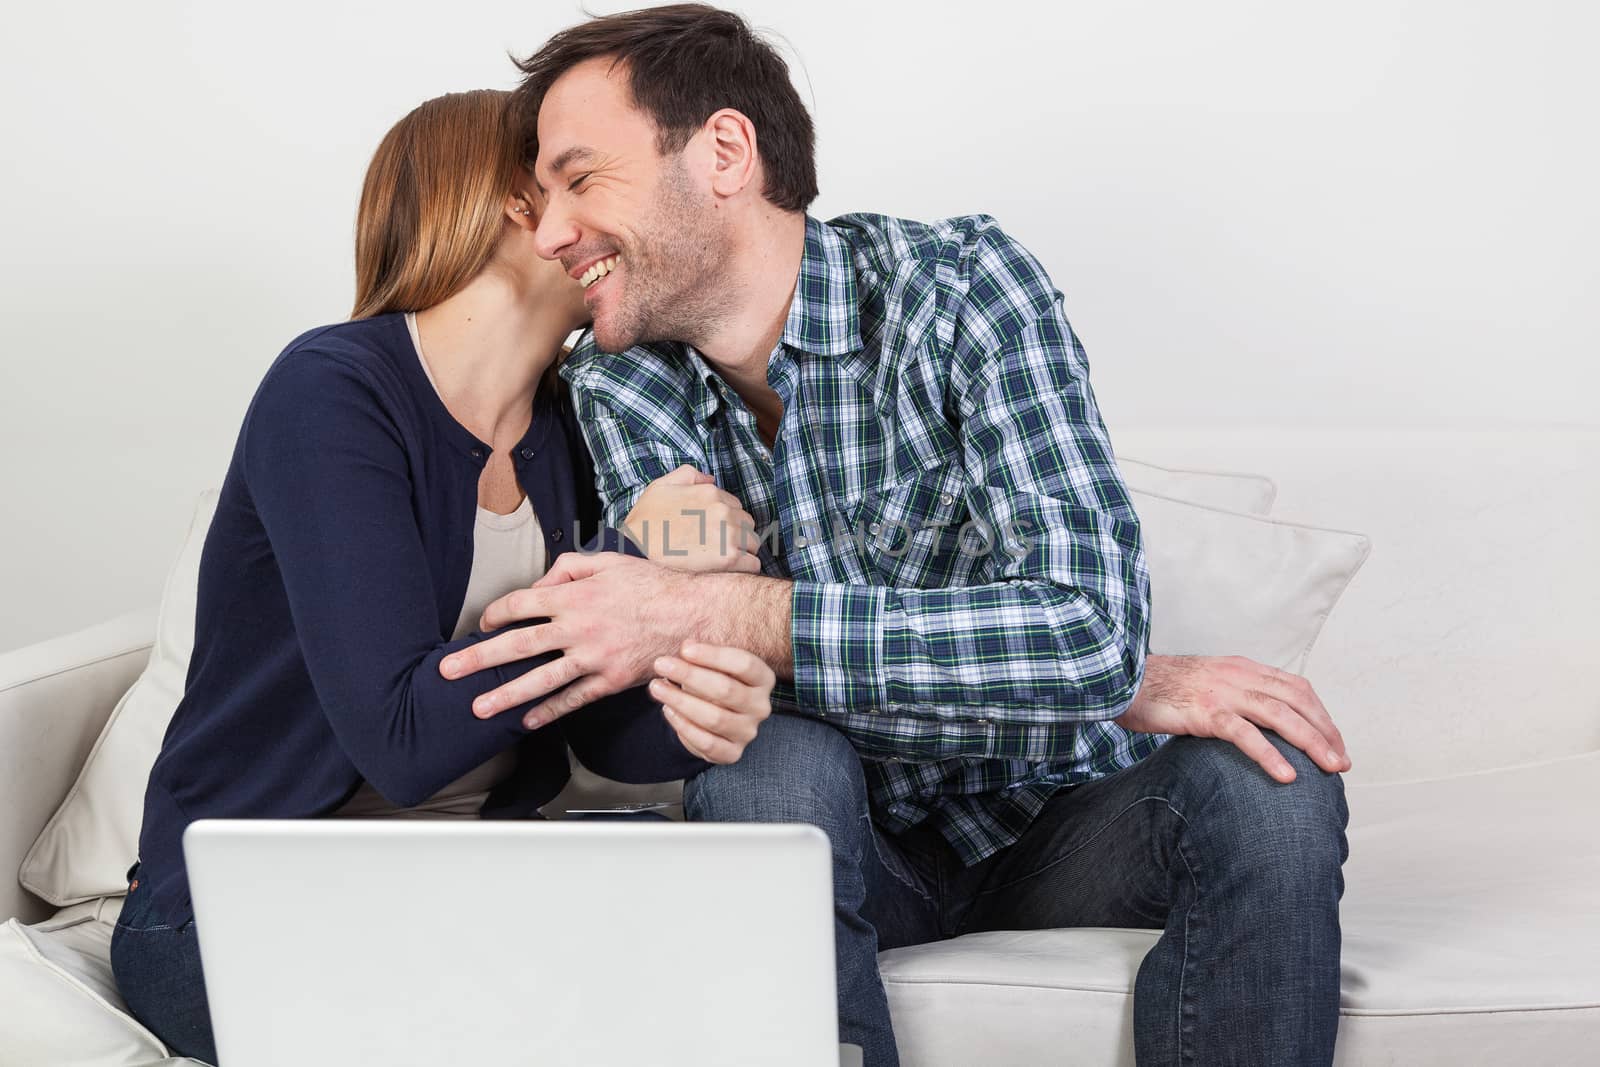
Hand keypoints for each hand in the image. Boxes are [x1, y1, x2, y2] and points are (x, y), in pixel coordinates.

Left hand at [439, 551, 707, 726]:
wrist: (692, 616)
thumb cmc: (653, 586)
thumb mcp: (610, 561)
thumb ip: (570, 567)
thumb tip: (541, 584)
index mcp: (574, 596)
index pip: (520, 604)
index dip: (495, 613)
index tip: (483, 623)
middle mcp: (578, 628)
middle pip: (518, 644)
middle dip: (478, 658)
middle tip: (448, 671)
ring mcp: (593, 658)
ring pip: (540, 679)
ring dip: (505, 695)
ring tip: (478, 708)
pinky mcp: (610, 681)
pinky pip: (573, 699)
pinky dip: (550, 711)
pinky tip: (528, 721)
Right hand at [622, 464, 760, 573]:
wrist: (635, 552)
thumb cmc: (644, 522)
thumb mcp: (661, 486)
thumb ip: (688, 475)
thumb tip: (710, 479)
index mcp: (711, 493)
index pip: (736, 507)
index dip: (726, 521)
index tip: (713, 532)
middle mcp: (724, 511)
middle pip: (748, 525)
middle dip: (737, 536)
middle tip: (717, 548)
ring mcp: (729, 534)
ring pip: (754, 544)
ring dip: (743, 552)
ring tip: (722, 561)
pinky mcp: (730, 559)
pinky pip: (753, 564)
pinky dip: (745, 570)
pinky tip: (728, 572)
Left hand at [649, 640, 774, 763]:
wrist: (713, 716)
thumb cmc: (713, 681)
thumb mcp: (712, 664)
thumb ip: (702, 655)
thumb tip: (687, 647)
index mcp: (763, 679)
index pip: (744, 664)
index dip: (713, 655)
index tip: (684, 649)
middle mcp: (760, 706)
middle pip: (727, 690)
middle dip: (690, 675)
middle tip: (661, 664)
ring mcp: (748, 732)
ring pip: (715, 718)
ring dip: (681, 701)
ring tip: (657, 687)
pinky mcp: (732, 753)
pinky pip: (706, 742)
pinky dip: (683, 726)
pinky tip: (668, 710)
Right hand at [1116, 655, 1350, 782]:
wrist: (1118, 676)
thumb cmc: (1155, 688)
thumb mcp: (1203, 685)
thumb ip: (1230, 698)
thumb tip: (1251, 726)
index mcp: (1241, 667)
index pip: (1296, 687)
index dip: (1321, 715)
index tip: (1333, 741)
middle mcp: (1238, 675)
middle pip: (1297, 701)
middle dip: (1326, 732)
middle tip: (1341, 762)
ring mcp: (1222, 692)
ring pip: (1281, 715)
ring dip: (1311, 743)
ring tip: (1330, 769)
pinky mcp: (1204, 711)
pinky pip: (1244, 734)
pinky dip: (1270, 755)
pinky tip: (1286, 776)